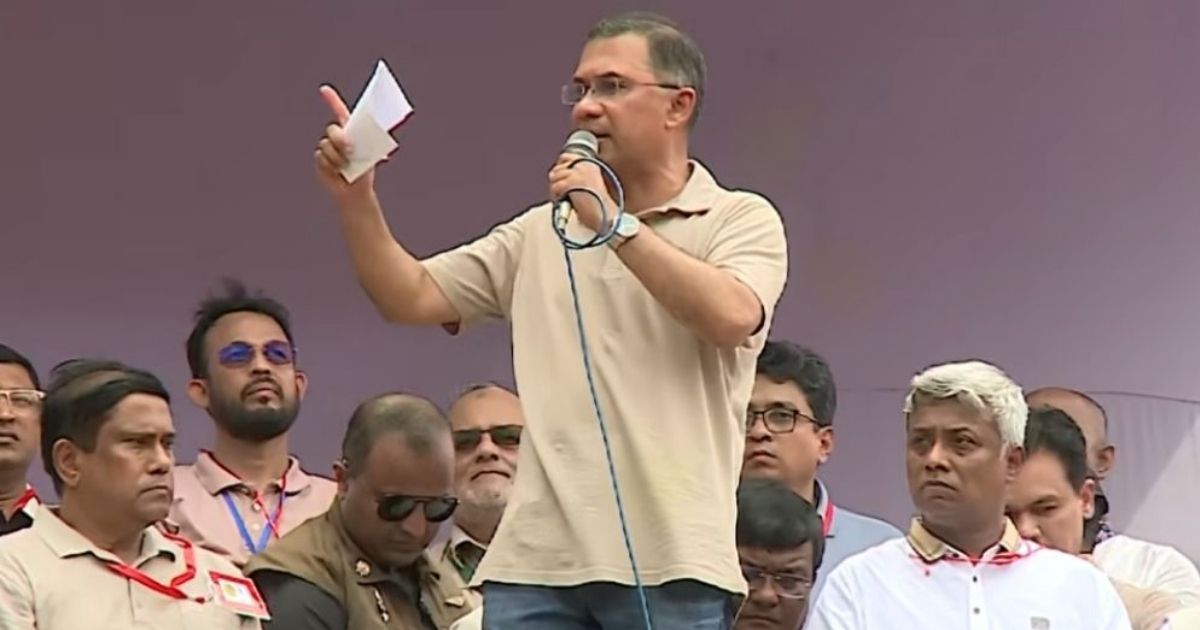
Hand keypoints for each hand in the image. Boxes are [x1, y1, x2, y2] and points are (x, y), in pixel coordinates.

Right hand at [314, 85, 375, 203]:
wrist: (356, 190)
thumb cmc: (365, 171)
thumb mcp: (371, 155)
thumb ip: (367, 144)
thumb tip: (358, 138)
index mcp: (350, 132)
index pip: (339, 111)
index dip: (332, 100)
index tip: (324, 90)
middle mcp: (337, 137)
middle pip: (332, 129)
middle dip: (339, 138)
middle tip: (349, 149)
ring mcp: (327, 148)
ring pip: (326, 146)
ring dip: (337, 157)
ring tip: (346, 167)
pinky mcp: (320, 160)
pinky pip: (321, 158)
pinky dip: (330, 166)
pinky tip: (337, 172)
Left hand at [548, 152, 614, 232]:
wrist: (605, 216)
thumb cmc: (598, 207)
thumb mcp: (589, 185)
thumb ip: (574, 177)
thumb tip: (553, 175)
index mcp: (590, 164)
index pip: (565, 157)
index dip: (559, 168)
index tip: (559, 179)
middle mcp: (584, 165)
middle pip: (557, 168)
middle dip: (556, 181)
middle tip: (559, 193)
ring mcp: (577, 173)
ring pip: (555, 177)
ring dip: (555, 189)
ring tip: (561, 199)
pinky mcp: (571, 182)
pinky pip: (555, 186)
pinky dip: (556, 195)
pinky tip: (562, 201)